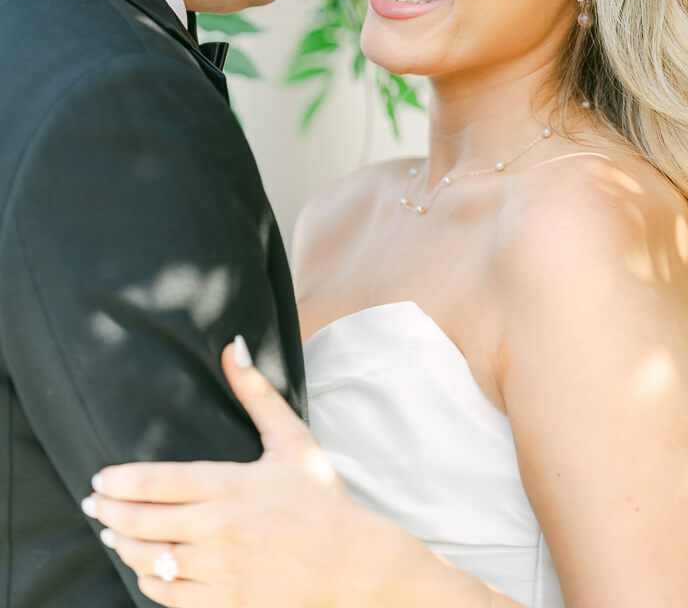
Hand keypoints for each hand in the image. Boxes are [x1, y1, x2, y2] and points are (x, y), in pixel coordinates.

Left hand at [81, 339, 390, 606]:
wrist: (352, 564)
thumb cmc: (321, 497)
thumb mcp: (292, 438)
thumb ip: (256, 393)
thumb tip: (232, 346)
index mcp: (232, 486)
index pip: (157, 482)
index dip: (120, 481)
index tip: (100, 478)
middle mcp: (220, 530)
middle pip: (143, 522)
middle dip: (109, 512)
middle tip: (93, 504)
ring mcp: (221, 570)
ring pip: (150, 560)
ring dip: (123, 545)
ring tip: (111, 532)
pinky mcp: (227, 602)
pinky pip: (170, 596)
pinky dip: (149, 581)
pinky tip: (143, 567)